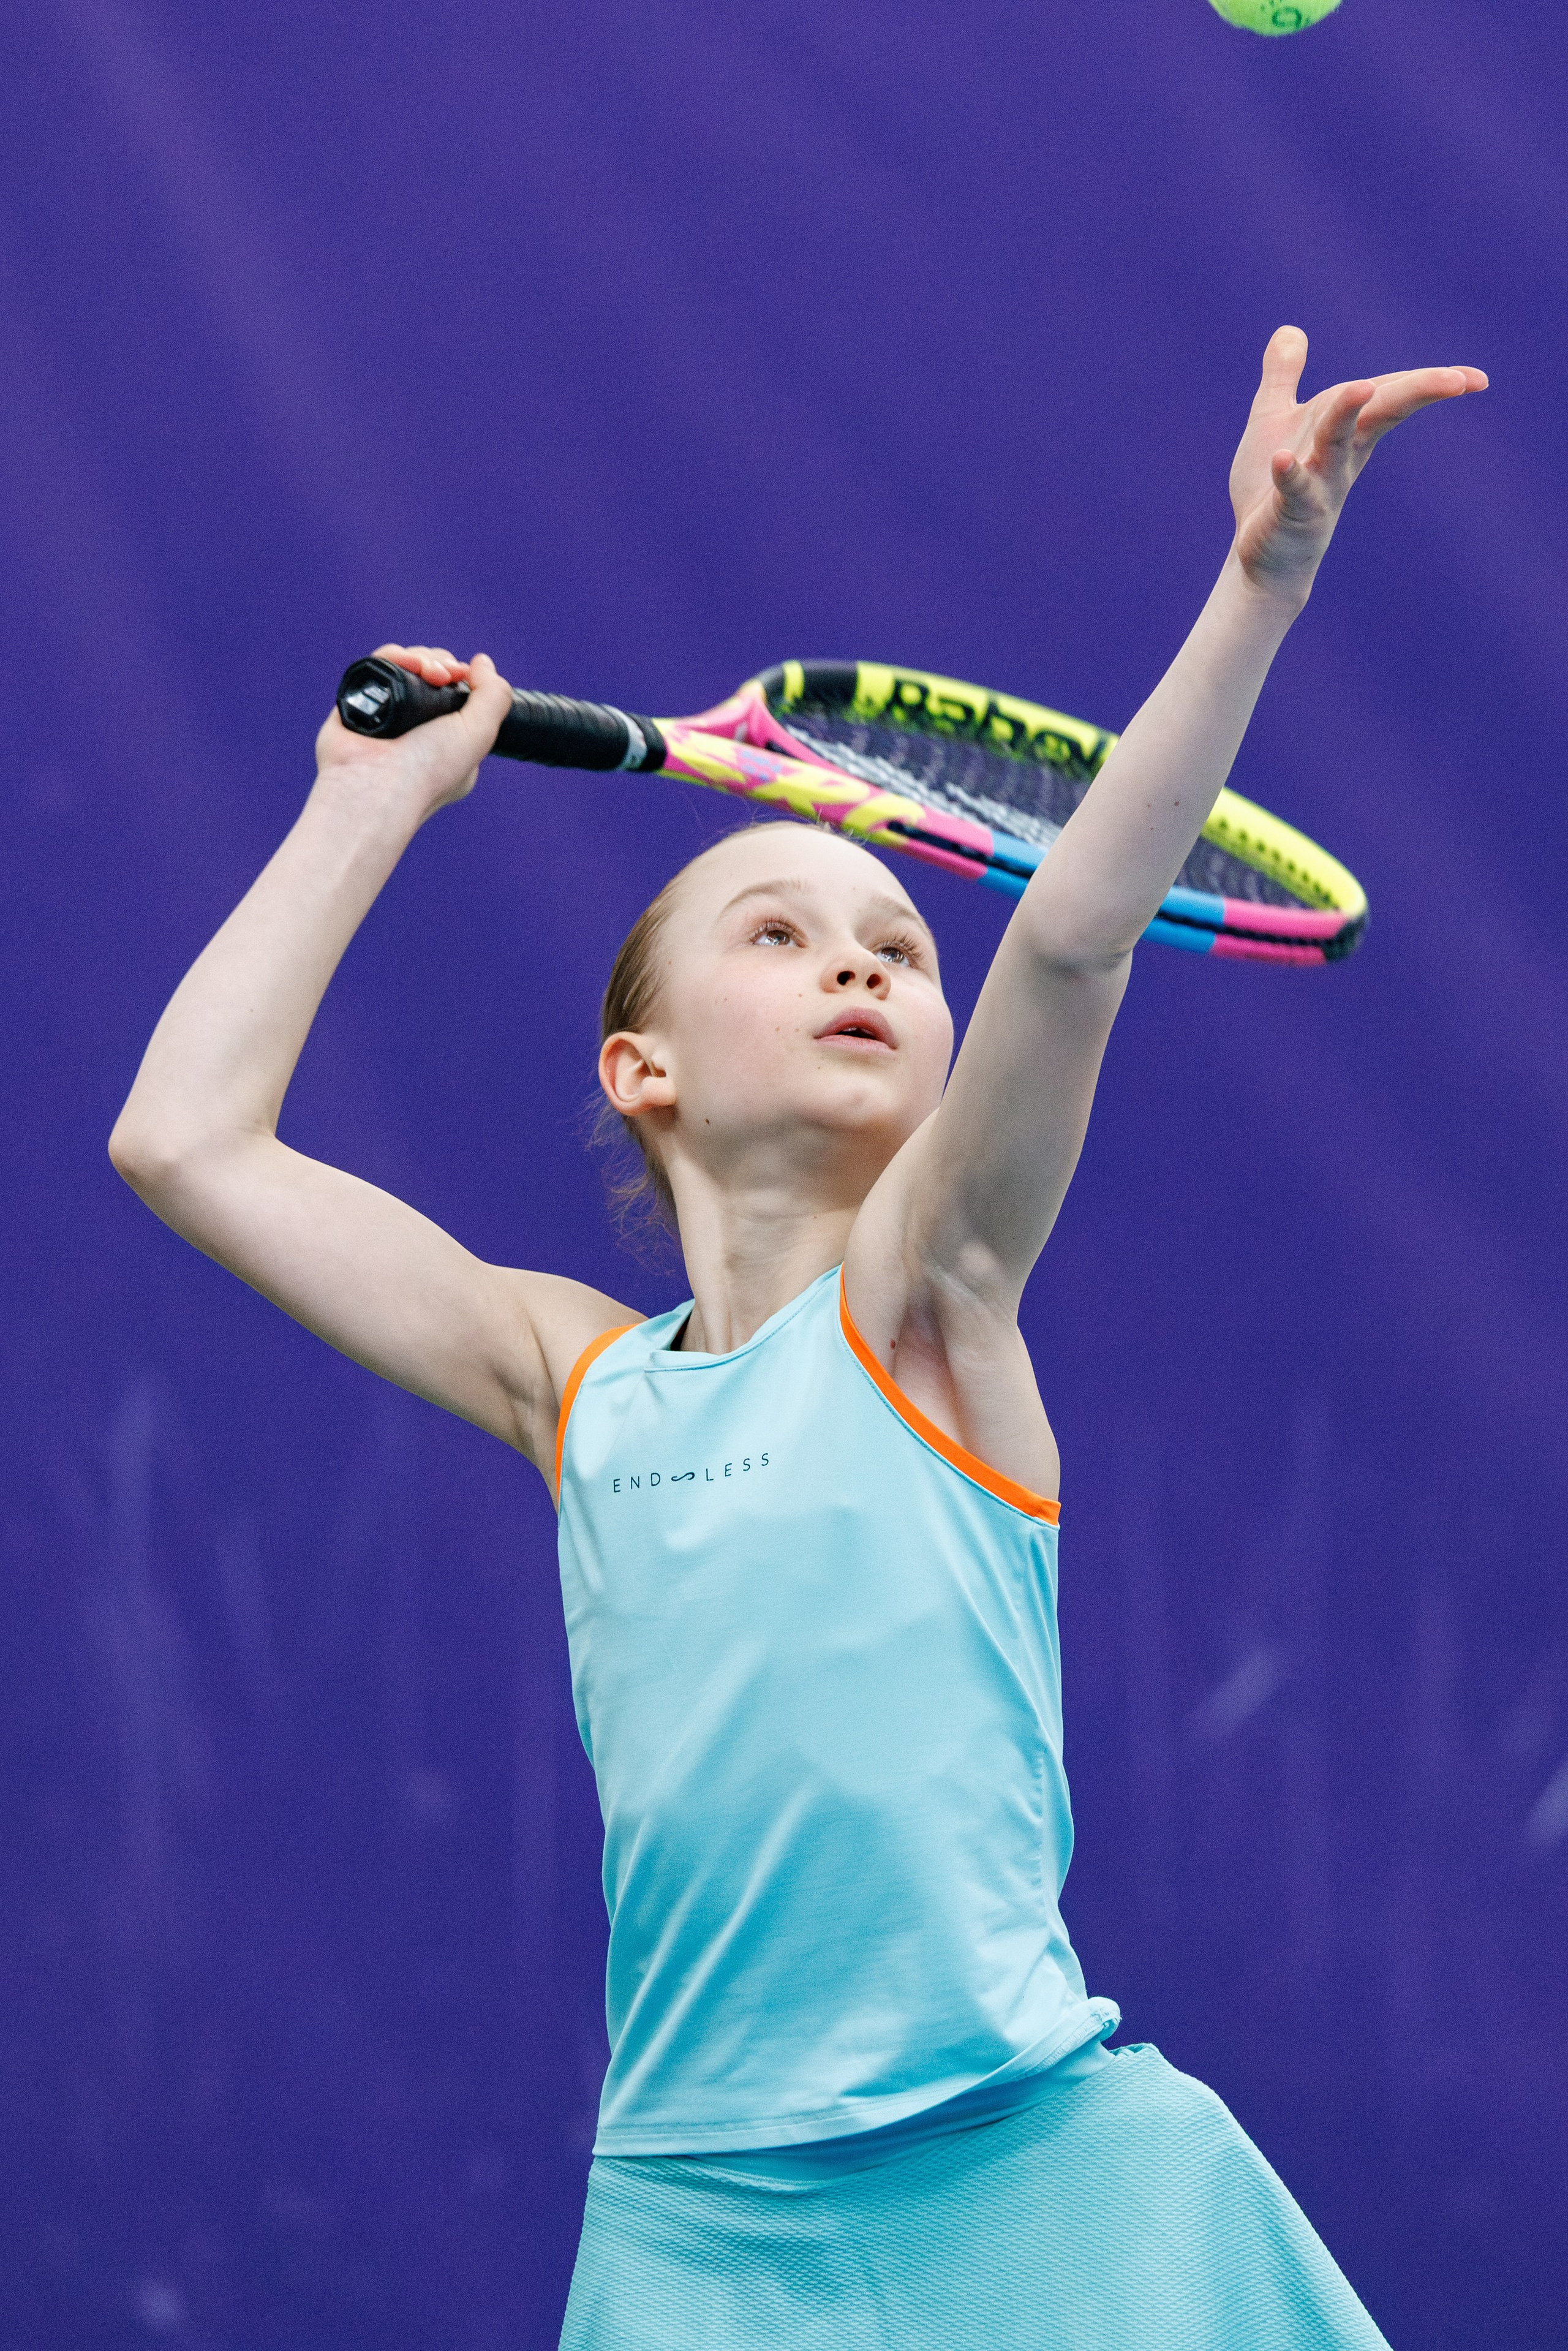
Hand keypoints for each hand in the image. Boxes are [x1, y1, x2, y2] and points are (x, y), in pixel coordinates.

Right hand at [314, 643, 514, 816]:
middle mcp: (415, 728)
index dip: (459, 677)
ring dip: (420, 658)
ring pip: (404, 666)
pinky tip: (403, 662)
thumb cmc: (428, 770)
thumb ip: (493, 696)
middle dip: (440, 663)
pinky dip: (391, 656)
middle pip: (429, 674)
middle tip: (444, 675)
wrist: (375, 785)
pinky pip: (375, 667)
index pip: (454, 696)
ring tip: (425, 671)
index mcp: (445, 742)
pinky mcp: (357, 703)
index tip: (461, 675)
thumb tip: (482, 662)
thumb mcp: (479, 735)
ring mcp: (385, 714)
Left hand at [1229, 327, 1486, 605]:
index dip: (1427, 382)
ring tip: (1360, 388)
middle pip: (1381, 414)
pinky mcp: (1290, 514)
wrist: (1263, 559)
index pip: (1390, 396)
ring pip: (1336, 446)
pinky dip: (1290, 475)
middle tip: (1460, 381)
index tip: (1475, 379)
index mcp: (1344, 429)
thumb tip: (1289, 330)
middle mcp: (1341, 456)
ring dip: (1345, 416)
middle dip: (1416, 393)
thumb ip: (1283, 376)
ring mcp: (1318, 486)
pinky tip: (1283, 461)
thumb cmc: (1272, 489)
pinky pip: (1293, 491)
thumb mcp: (1275, 421)